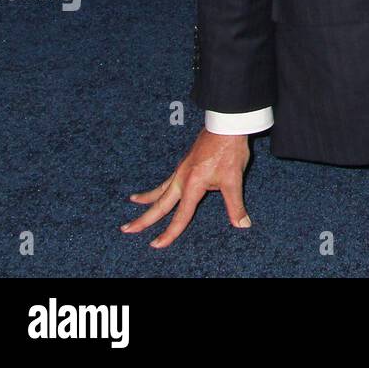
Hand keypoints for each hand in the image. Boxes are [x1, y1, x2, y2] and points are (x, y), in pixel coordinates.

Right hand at [120, 128, 251, 247]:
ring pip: (161, 189)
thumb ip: (235, 205)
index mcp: (192, 185)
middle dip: (144, 218)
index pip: (180, 215)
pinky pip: (168, 179)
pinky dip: (159, 187)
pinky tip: (159, 187)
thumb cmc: (229, 150)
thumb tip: (242, 224)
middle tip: (126, 228)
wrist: (226, 124)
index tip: (156, 244)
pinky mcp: (186, 162)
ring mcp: (182, 169)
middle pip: (160, 204)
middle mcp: (182, 178)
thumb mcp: (234, 180)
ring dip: (146, 198)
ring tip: (133, 201)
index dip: (170, 232)